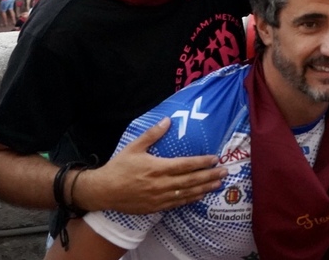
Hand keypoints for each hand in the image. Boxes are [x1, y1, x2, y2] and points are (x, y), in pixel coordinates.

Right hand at [73, 117, 226, 214]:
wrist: (103, 191)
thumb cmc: (119, 167)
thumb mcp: (134, 147)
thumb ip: (152, 134)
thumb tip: (168, 120)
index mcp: (157, 168)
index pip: (185, 165)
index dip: (202, 162)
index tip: (215, 159)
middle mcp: (160, 184)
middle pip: (190, 180)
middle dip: (209, 176)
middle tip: (225, 171)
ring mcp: (159, 198)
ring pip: (187, 193)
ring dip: (204, 188)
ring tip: (218, 184)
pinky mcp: (155, 207)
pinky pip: (177, 203)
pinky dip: (190, 199)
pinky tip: (200, 195)